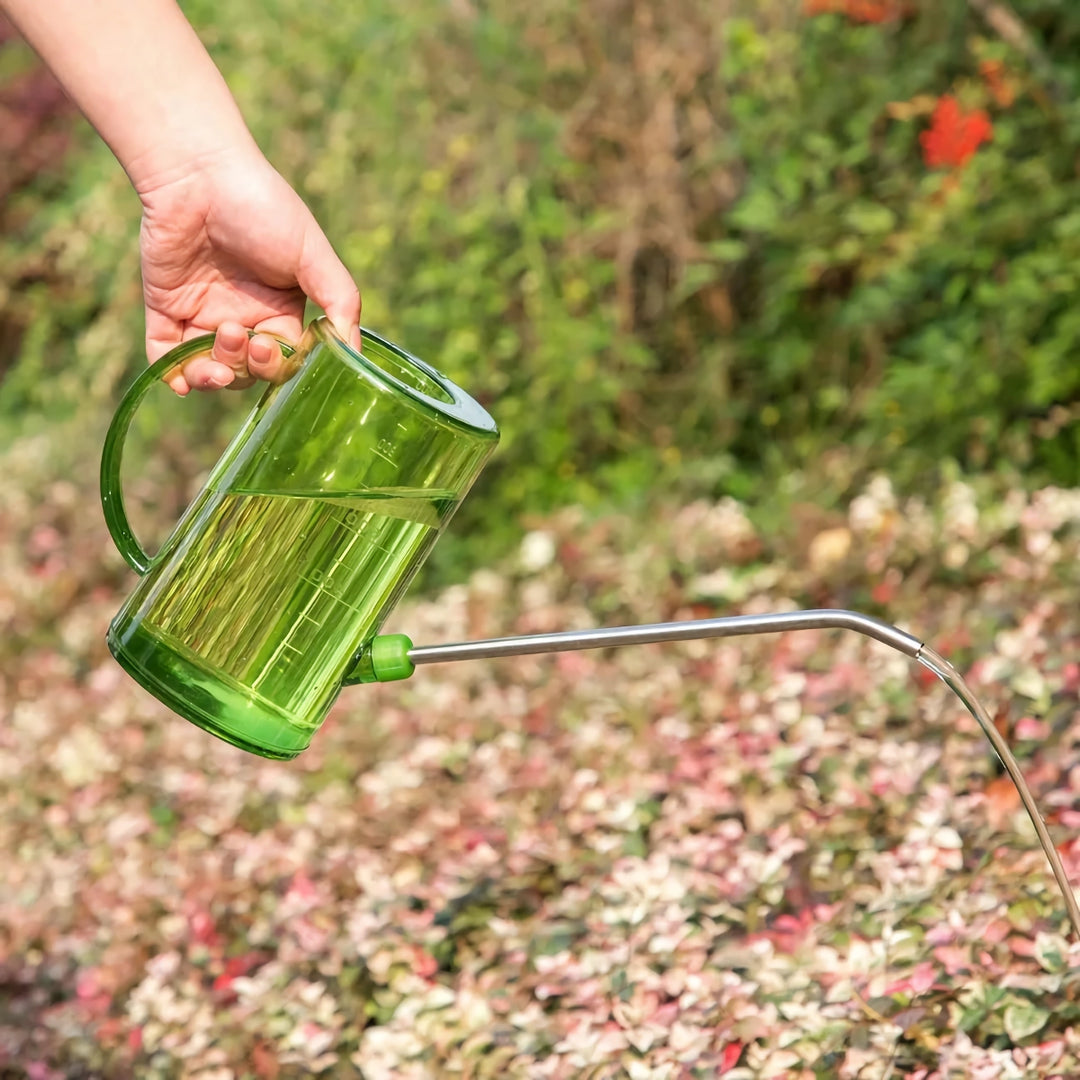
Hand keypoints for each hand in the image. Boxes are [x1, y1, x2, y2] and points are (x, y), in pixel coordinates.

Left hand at [138, 147, 360, 393]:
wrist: (199, 172)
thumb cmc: (263, 207)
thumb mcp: (313, 255)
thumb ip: (340, 303)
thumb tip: (354, 354)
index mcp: (281, 310)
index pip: (286, 361)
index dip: (280, 366)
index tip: (269, 345)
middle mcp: (245, 318)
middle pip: (248, 372)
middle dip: (246, 366)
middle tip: (239, 335)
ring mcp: (203, 315)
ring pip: (210, 373)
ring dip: (214, 375)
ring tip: (219, 339)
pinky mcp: (166, 309)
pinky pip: (166, 359)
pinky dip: (173, 375)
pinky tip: (181, 377)